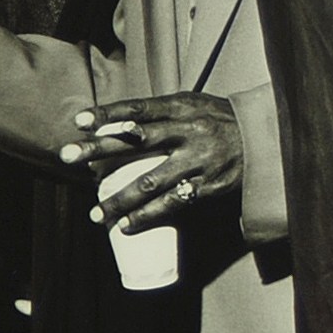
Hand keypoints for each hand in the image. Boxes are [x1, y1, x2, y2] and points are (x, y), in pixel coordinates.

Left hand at [60, 93, 241, 231]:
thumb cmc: (218, 119)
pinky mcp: (209, 186)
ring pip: (150, 182)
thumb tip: (115, 122)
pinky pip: (173, 205)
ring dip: (119, 200)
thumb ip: (157, 113)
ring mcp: (198, 162)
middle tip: (65, 157)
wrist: (268, 138)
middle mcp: (187, 133)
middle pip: (135, 143)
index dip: (108, 113)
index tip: (79, 120)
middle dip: (98, 150)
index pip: (138, 108)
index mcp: (181, 108)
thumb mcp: (191, 105)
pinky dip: (148, 217)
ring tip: (95, 215)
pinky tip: (126, 226)